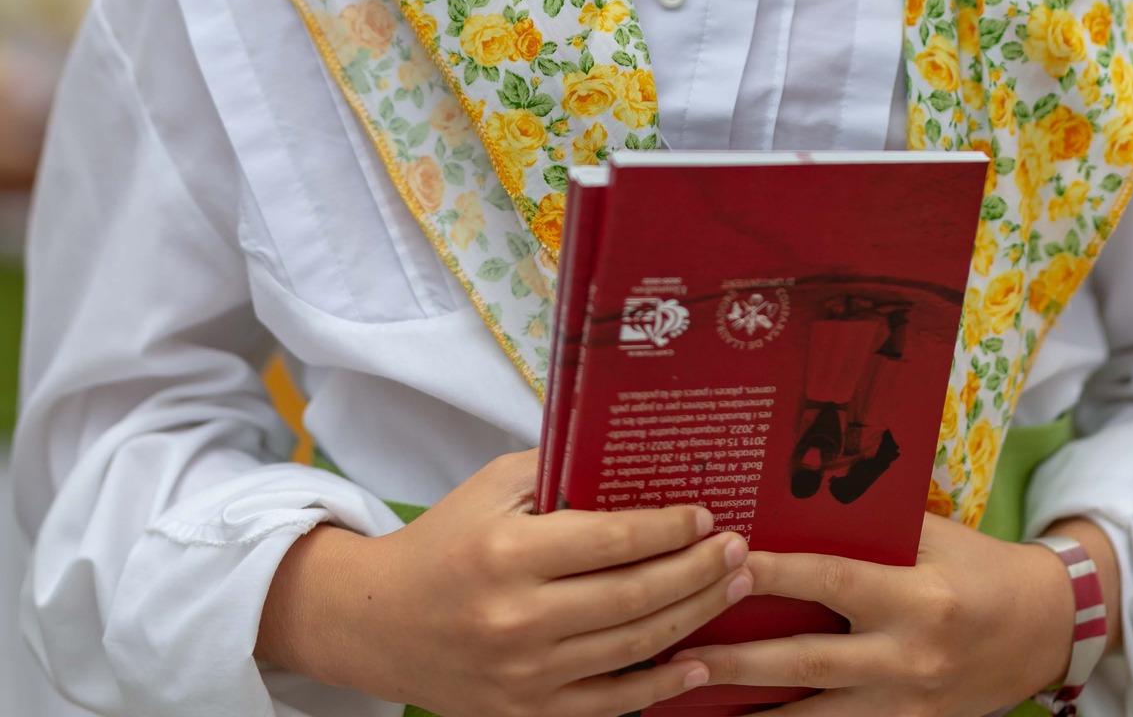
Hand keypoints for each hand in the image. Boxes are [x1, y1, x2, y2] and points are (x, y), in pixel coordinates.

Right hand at [257, 448, 750, 716]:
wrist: (380, 621)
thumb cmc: (445, 541)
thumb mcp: (492, 487)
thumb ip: (558, 470)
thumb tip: (630, 452)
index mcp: (510, 554)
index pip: (613, 540)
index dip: (669, 528)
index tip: (707, 515)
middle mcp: (519, 619)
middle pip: (634, 596)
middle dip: (699, 571)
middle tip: (740, 548)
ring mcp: (525, 675)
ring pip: (632, 649)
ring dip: (693, 619)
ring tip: (732, 589)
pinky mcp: (525, 712)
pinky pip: (608, 704)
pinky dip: (659, 689)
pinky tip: (696, 666)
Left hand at [676, 513, 1089, 715]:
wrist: (1044, 629)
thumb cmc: (980, 565)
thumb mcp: (932, 535)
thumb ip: (871, 527)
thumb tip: (796, 502)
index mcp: (916, 598)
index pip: (829, 581)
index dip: (774, 572)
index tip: (723, 562)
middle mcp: (908, 656)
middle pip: (806, 662)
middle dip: (738, 661)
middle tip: (679, 656)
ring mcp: (907, 704)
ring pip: (815, 714)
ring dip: (752, 708)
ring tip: (693, 698)